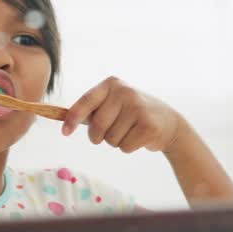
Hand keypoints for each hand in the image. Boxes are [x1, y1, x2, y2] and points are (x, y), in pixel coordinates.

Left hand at [62, 76, 182, 154]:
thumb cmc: (132, 114)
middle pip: (97, 126)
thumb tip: (63, 119)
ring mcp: (138, 108)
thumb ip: (92, 110)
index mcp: (112, 84)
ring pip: (110, 139)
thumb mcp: (113, 104)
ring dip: (116, 142)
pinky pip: (124, 147)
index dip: (73, 118)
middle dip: (98, 136)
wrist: (169, 122)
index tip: (65, 132)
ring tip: (130, 131)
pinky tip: (139, 136)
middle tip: (110, 133)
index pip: (86, 101)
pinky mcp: (148, 125)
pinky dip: (129, 147)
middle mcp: (125, 92)